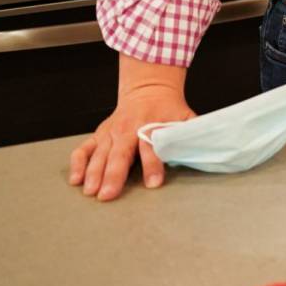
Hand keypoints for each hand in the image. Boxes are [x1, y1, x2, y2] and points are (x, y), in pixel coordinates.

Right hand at [68, 63, 192, 201]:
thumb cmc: (168, 109)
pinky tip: (76, 180)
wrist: (148, 90)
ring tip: (91, 191)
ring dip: (94, 173)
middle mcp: (127, 130)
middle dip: (114, 175)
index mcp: (150, 126)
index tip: (154, 183)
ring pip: (99, 154)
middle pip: (120, 154)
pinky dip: (78, 163)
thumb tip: (209, 146)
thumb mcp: (185, 116)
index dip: (154, 165)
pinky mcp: (98, 135)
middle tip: (109, 195)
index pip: (152, 147)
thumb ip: (193, 132)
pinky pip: (83, 149)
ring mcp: (110, 133)